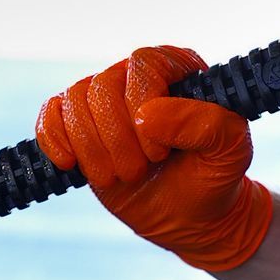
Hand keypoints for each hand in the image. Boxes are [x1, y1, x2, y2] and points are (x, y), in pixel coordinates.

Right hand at [35, 45, 271, 272]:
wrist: (187, 214)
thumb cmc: (212, 175)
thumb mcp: (230, 150)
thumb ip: (205, 125)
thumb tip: (147, 115)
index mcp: (176, 68)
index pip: (143, 66)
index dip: (142, 108)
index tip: (158, 152)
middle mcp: (135, 76)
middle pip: (101, 87)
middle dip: (115, 139)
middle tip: (138, 171)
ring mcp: (102, 101)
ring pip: (73, 102)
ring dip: (91, 150)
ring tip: (116, 176)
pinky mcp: (75, 126)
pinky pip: (49, 116)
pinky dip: (54, 142)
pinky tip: (70, 164)